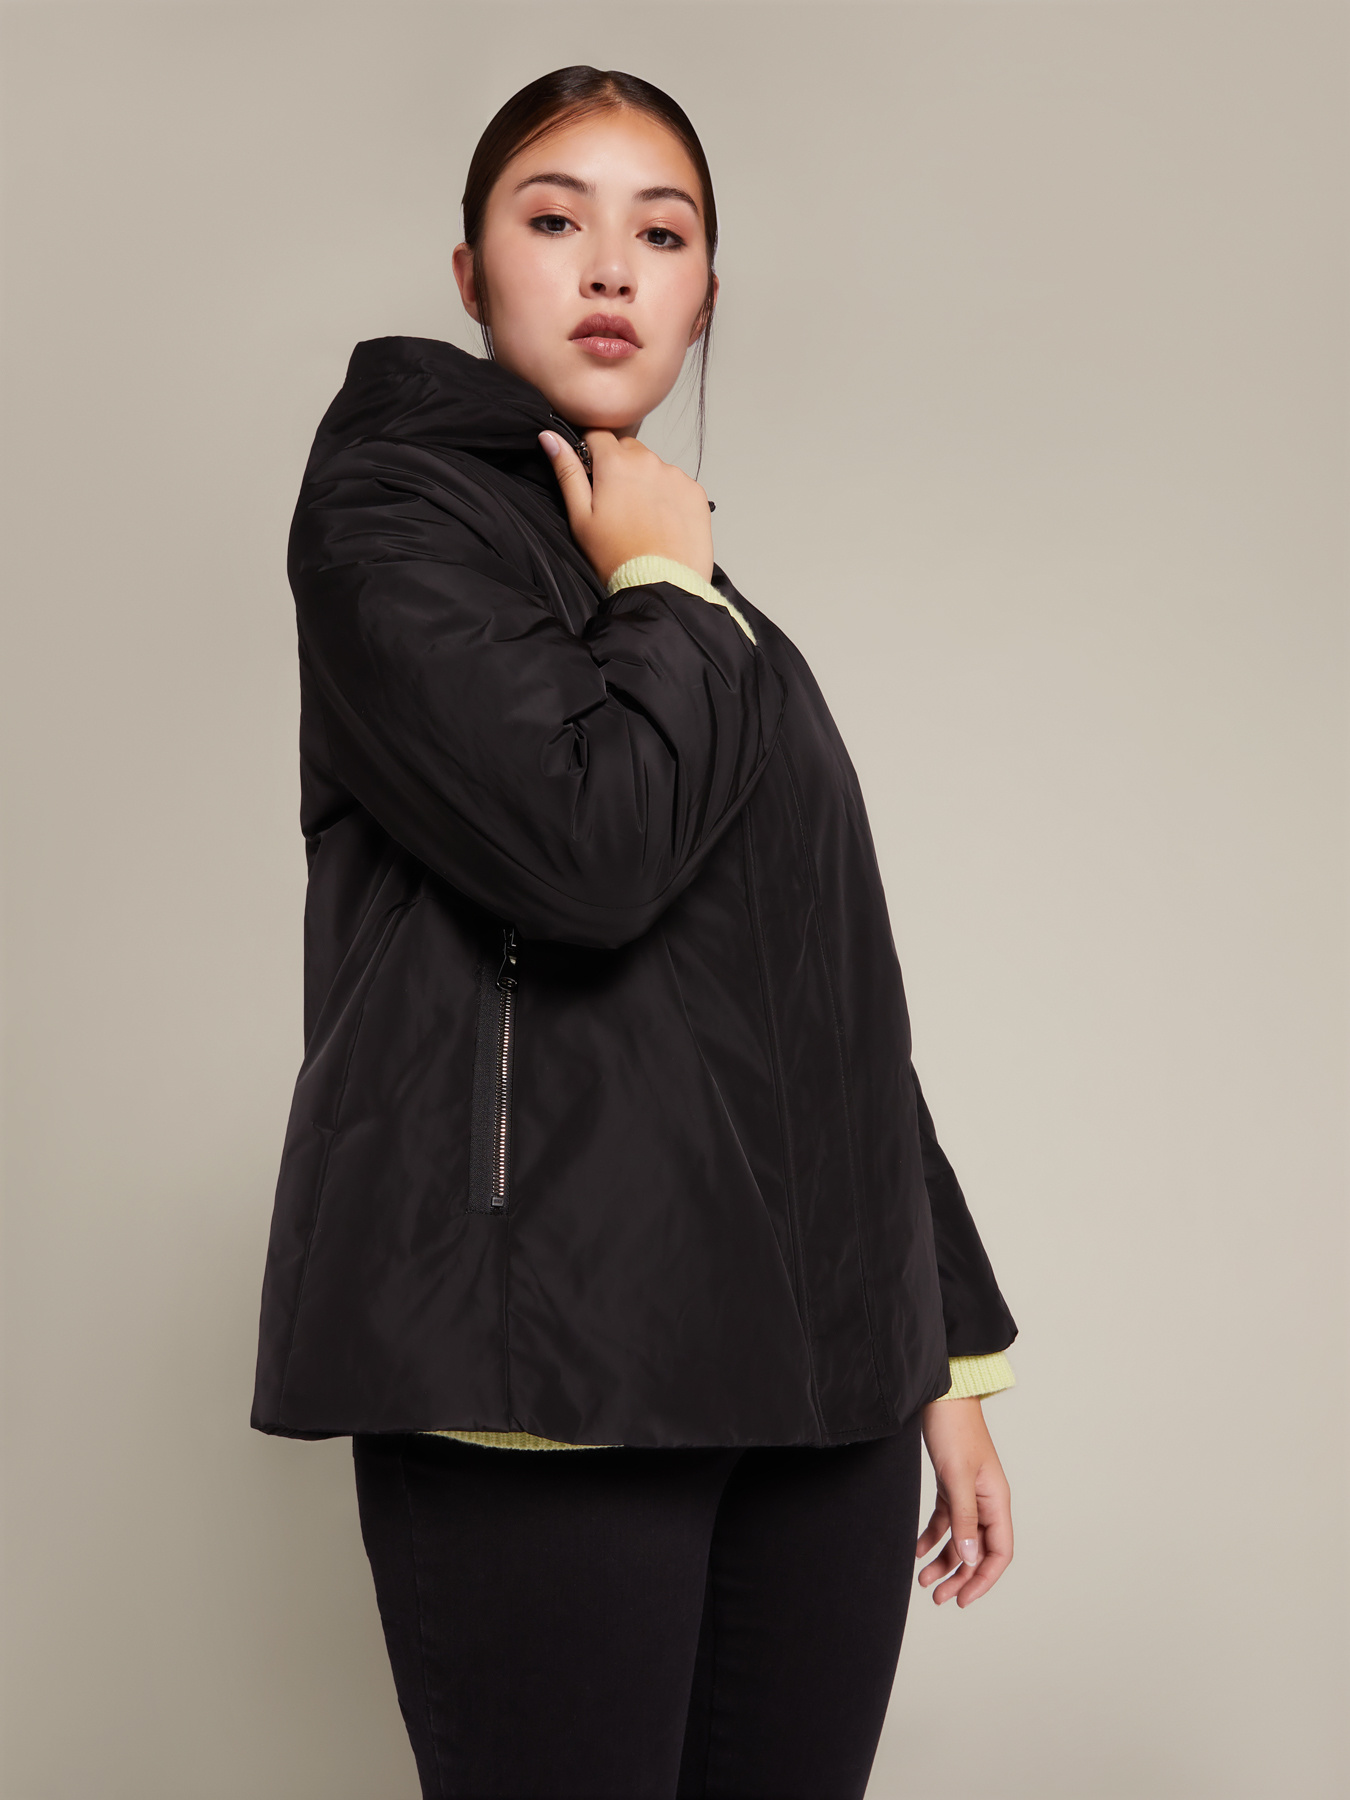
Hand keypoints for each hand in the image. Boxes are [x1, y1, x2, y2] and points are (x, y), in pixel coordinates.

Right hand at [539, 429, 714, 585]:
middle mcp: (648, 461)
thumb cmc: (616, 557)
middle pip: (628, 449)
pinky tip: (661, 522)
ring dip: (645, 482)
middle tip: (616, 504)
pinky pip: (676, 484)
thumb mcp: (580, 516)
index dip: (590, 452)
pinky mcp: (695, 492)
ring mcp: (675, 475)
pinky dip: (668, 496)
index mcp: (615, 463)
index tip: (591, 474)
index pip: (597, 434)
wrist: (660, 585)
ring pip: (653, 467)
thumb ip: (567, 471)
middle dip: (619, 468)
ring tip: (641, 518)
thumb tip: (550, 437)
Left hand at [915, 1396, 1012, 1606]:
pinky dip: (932, 1538)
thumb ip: (964, 1519)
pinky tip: (917, 1551)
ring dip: (944, 1562)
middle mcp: (986, 1502)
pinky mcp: (950, 1487)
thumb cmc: (954, 1431)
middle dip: (960, 1577)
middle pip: (978, 1551)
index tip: (963, 1599)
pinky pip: (945, 1522)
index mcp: (996, 1501)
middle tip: (938, 1598)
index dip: (983, 1579)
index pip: (999, 1553)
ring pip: (960, 1540)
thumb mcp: (957, 1477)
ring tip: (923, 1581)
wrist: (942, 1396)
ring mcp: (968, 1495)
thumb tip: (971, 1559)